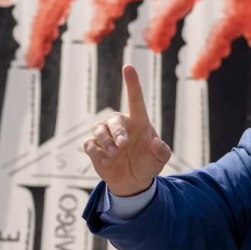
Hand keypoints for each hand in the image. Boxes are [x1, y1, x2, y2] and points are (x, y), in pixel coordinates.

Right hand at [83, 64, 171, 195]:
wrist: (133, 183)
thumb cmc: (148, 165)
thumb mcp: (160, 160)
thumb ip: (162, 151)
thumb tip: (156, 142)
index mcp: (139, 123)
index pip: (135, 99)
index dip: (132, 83)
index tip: (128, 67)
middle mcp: (121, 126)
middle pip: (113, 119)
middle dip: (117, 131)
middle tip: (122, 146)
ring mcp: (106, 137)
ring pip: (98, 128)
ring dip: (105, 141)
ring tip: (114, 154)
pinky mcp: (95, 149)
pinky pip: (88, 144)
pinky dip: (95, 152)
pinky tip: (105, 161)